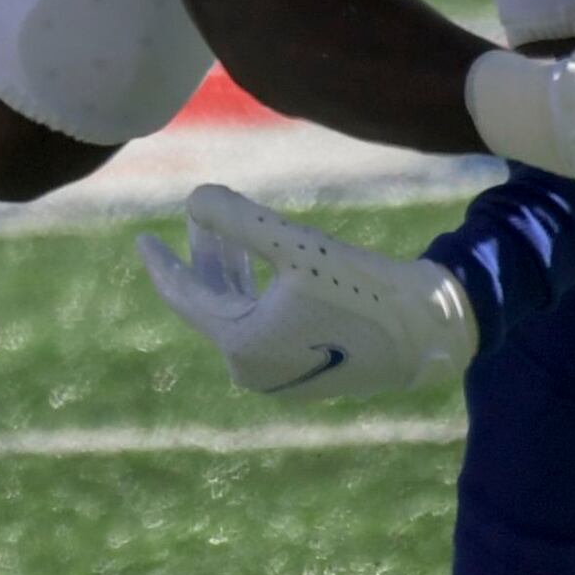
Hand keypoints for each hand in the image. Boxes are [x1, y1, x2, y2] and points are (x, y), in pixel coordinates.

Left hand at [135, 185, 478, 399]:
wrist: (432, 331)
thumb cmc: (365, 287)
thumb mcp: (297, 246)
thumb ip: (239, 220)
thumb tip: (192, 198)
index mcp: (242, 346)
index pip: (186, 297)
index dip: (163, 263)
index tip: (141, 240)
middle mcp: (254, 369)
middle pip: (213, 301)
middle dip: (207, 254)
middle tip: (203, 213)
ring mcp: (279, 375)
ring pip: (240, 310)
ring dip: (234, 268)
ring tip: (232, 226)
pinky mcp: (305, 372)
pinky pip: (263, 323)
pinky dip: (257, 290)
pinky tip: (265, 260)